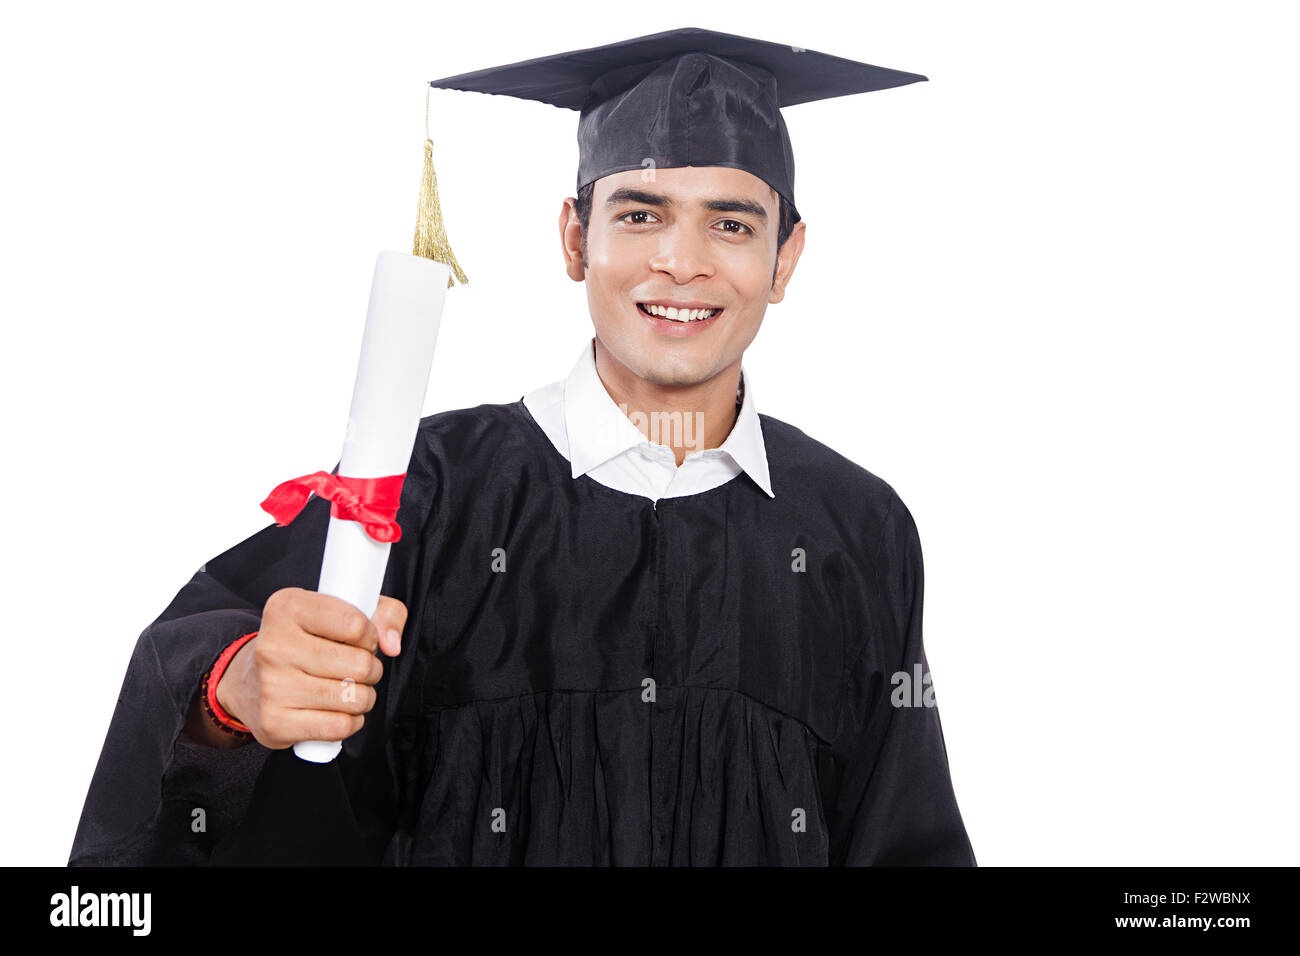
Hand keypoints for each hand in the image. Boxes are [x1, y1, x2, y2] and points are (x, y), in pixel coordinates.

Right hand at [214, 587, 406, 749]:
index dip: (370, 636)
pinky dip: (349, 721)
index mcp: (287, 608)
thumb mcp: (344, 609)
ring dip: (363, 696)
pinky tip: (336, 710)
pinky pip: (339, 727)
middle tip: (356, 668)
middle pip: (359, 665)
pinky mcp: (274, 723)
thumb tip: (391, 644)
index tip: (360, 639)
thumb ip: (384, 613)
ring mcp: (271, 687)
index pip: (356, 624)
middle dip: (370, 669)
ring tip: (347, 688)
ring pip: (353, 698)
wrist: (251, 682)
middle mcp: (273, 646)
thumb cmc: (307, 642)